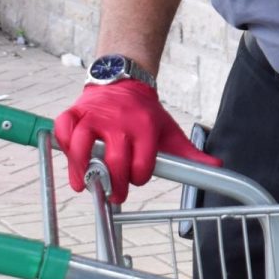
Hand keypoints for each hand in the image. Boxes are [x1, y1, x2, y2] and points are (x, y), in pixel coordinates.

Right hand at [54, 80, 218, 203]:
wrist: (126, 83)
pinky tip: (68, 159)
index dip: (139, 177)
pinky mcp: (76, 111)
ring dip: (80, 169)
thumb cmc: (146, 115)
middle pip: (114, 159)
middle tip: (113, 195)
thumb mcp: (170, 131)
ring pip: (82, 144)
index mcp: (146, 128)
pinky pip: (63, 127)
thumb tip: (217, 167)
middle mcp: (120, 122)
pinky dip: (61, 143)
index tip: (136, 182)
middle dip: (114, 183)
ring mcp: (95, 116)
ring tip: (83, 186)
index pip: (142, 161)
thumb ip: (189, 154)